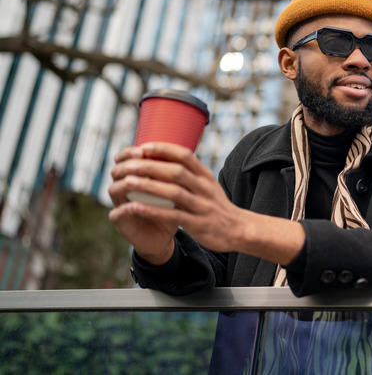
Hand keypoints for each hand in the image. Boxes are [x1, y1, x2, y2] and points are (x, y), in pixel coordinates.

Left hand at [108, 143, 248, 256]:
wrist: (239, 230)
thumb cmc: (218, 206)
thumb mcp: (209, 185)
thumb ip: (190, 174)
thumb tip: (164, 160)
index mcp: (206, 176)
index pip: (185, 155)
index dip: (163, 149)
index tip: (142, 147)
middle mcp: (205, 188)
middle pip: (176, 172)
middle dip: (150, 166)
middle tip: (128, 165)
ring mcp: (202, 206)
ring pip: (174, 192)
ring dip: (149, 186)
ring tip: (127, 182)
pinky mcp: (198, 224)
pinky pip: (173, 216)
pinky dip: (153, 211)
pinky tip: (136, 207)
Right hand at [108, 146, 178, 263]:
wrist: (165, 236)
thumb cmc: (171, 209)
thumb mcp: (176, 189)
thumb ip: (177, 174)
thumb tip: (190, 152)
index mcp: (136, 177)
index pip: (126, 158)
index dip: (131, 152)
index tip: (144, 148)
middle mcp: (124, 188)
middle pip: (117, 170)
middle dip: (127, 163)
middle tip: (139, 159)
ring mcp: (120, 205)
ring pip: (114, 189)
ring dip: (125, 183)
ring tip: (134, 180)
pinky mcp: (121, 222)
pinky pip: (117, 213)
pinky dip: (125, 208)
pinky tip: (134, 205)